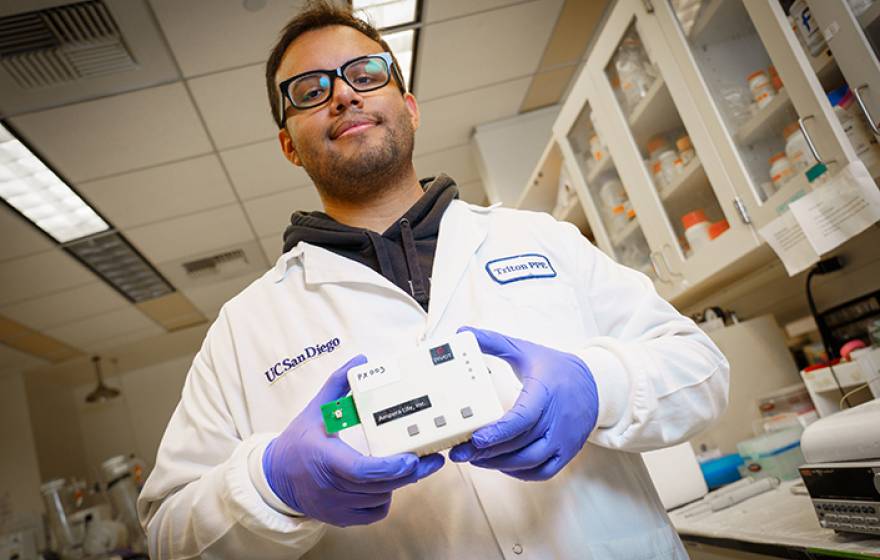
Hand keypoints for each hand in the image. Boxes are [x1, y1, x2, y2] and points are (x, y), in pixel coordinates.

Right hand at [263, 355, 444, 526]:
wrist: (276, 478)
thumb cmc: (299, 441)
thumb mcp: (315, 409)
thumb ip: (338, 384)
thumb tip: (360, 361)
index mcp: (325, 458)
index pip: (363, 470)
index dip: (391, 467)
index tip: (412, 457)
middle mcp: (330, 487)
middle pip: (380, 485)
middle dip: (409, 473)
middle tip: (431, 459)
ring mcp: (336, 507)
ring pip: (381, 498)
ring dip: (396, 482)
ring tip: (405, 465)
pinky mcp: (340, 518)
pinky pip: (375, 512)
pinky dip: (384, 497)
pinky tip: (385, 482)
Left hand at [449, 327, 598, 480]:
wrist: (595, 385)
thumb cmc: (555, 368)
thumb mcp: (525, 350)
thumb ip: (493, 342)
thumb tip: (463, 331)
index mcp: (545, 393)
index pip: (522, 418)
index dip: (498, 431)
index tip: (475, 438)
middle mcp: (557, 420)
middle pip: (519, 444)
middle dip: (486, 451)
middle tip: (460, 451)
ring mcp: (564, 440)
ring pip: (528, 461)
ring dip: (498, 464)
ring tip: (474, 458)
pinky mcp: (567, 453)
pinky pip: (541, 472)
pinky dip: (519, 472)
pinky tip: (500, 464)